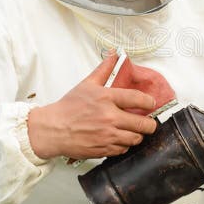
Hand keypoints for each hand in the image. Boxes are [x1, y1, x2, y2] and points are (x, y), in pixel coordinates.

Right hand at [27, 53, 157, 159]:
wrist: (53, 129)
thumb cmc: (68, 107)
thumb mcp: (87, 84)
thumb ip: (104, 69)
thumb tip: (114, 54)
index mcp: (106, 98)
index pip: (138, 99)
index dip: (149, 102)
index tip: (150, 103)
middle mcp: (110, 117)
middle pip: (144, 124)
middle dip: (149, 123)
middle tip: (148, 122)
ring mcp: (107, 135)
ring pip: (136, 138)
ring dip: (137, 135)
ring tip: (133, 130)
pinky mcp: (104, 149)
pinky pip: (123, 149)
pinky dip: (125, 145)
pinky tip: (120, 138)